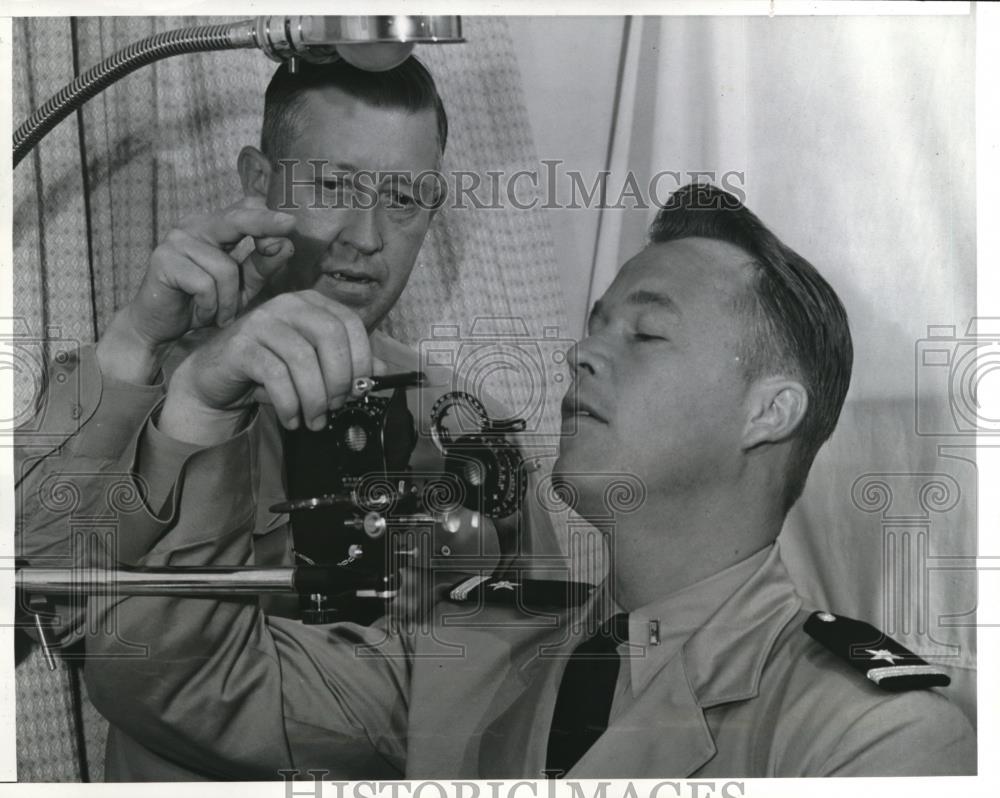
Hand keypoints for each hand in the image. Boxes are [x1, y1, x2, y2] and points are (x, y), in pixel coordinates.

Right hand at [96, 198, 295, 382]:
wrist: (161, 328)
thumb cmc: (204, 303)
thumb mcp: (242, 286)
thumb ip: (262, 265)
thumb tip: (286, 243)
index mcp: (215, 227)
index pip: (244, 209)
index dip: (267, 218)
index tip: (290, 225)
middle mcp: (194, 226)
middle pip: (236, 219)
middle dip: (264, 224)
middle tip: (290, 224)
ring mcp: (176, 241)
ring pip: (225, 268)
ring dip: (228, 300)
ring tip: (218, 313)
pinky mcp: (163, 261)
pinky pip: (205, 285)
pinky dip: (210, 306)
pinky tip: (200, 312)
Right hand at [158, 290, 379, 444]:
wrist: (219, 378)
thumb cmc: (271, 369)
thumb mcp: (314, 366)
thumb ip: (347, 364)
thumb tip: (382, 371)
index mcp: (312, 304)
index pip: (351, 324)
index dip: (362, 359)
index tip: (359, 389)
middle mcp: (288, 305)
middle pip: (330, 337)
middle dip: (339, 379)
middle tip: (336, 406)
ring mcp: (261, 322)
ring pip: (303, 359)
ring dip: (314, 398)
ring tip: (314, 419)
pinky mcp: (241, 345)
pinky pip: (275, 375)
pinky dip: (289, 404)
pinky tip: (291, 418)